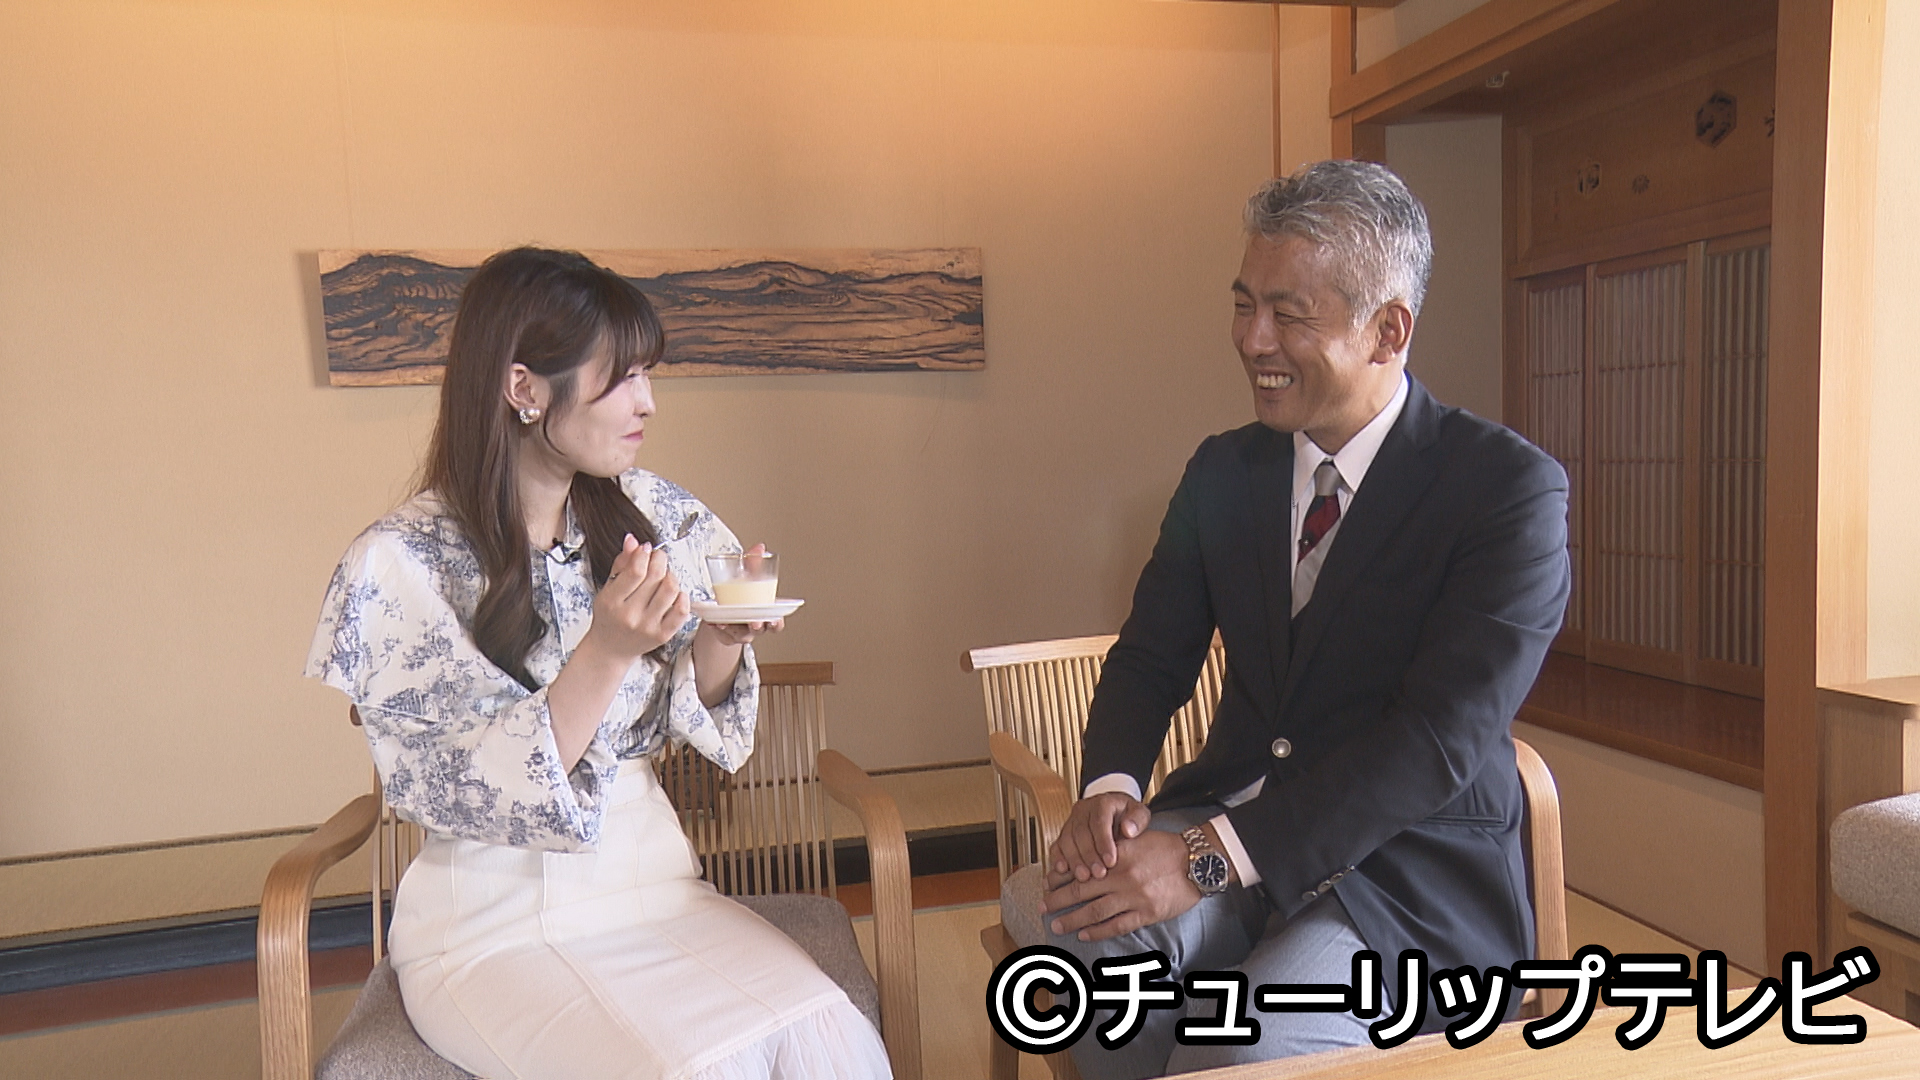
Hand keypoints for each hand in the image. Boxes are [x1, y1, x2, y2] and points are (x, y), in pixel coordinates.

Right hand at [587, 534, 688, 659]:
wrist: (611, 648)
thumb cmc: (610, 617)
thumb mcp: (607, 588)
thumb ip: (621, 563)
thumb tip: (632, 540)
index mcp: (612, 602)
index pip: (635, 571)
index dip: (644, 554)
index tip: (646, 548)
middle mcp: (630, 616)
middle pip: (655, 577)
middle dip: (659, 559)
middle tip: (658, 557)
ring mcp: (647, 627)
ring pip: (671, 589)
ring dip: (670, 575)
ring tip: (664, 575)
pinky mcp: (663, 635)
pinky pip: (681, 611)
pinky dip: (682, 596)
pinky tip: (674, 592)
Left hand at [700, 543, 781, 644]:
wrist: (726, 609)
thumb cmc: (741, 594)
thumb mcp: (748, 578)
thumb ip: (753, 564)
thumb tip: (759, 547)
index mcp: (764, 614)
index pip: (776, 623)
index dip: (777, 623)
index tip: (774, 619)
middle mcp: (755, 626)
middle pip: (760, 630)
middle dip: (758, 626)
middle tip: (754, 622)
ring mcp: (740, 632)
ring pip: (740, 634)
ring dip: (733, 627)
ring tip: (724, 621)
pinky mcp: (726, 636)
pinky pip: (722, 634)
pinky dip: (717, 627)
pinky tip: (712, 621)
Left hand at [1041, 829, 1200, 941]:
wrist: (1197, 862)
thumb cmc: (1166, 848)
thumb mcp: (1136, 839)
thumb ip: (1113, 847)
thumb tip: (1087, 857)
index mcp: (1117, 855)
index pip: (1081, 868)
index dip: (1061, 878)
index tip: (1047, 884)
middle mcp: (1122, 876)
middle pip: (1082, 891)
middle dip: (1059, 900)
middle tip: (1042, 907)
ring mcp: (1134, 896)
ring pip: (1095, 911)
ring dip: (1073, 919)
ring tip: (1057, 925)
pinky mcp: (1147, 913)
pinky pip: (1117, 925)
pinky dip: (1098, 931)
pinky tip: (1084, 934)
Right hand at [1047, 792, 1151, 881]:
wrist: (1115, 812)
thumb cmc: (1128, 816)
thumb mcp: (1139, 813)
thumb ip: (1137, 820)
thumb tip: (1128, 830)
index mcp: (1102, 803)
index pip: (1099, 822)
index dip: (1103, 842)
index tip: (1111, 861)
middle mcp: (1083, 810)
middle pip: (1081, 832)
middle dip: (1089, 855)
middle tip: (1098, 874)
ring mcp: (1071, 821)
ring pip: (1067, 839)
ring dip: (1074, 860)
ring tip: (1084, 877)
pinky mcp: (1064, 834)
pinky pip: (1056, 845)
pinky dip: (1058, 858)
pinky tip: (1062, 870)